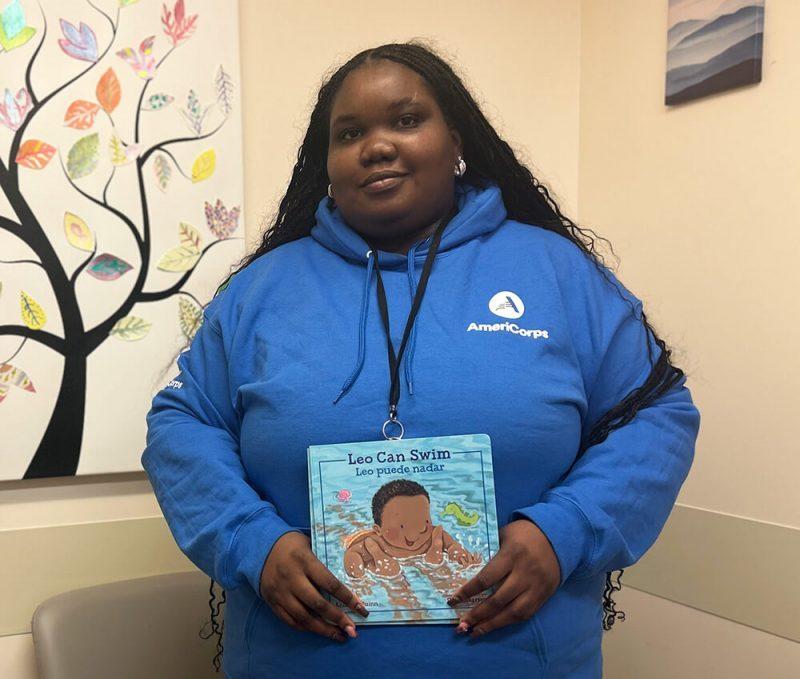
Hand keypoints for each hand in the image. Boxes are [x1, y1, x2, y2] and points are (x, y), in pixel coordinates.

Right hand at [260, 531, 369, 641]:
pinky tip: (318, 630)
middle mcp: (292, 579)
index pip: (330, 584)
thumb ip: (322, 564)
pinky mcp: (272, 601)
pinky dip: (305, 628)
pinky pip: (290, 620)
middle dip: (338, 619)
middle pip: (318, 604)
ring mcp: (281, 592)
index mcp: (305, 561)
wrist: (259, 546)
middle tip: (353, 631)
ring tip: (339, 636)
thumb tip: (345, 583)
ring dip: (323, 630)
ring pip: (304, 617)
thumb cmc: (291, 544)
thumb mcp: (309, 546)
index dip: (347, 598)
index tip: (361, 609)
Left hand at [447, 519, 559, 637]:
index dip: (468, 591)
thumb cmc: (525, 533)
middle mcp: (524, 573)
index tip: (453, 600)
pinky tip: (494, 626)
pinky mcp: (544, 595)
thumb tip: (468, 567)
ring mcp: (535, 586)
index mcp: (511, 555)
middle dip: (478, 615)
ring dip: (492, 625)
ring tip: (474, 632)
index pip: (486, 578)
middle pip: (498, 600)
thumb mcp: (505, 534)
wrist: (558, 536)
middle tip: (461, 625)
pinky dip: (508, 622)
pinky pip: (526, 614)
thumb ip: (490, 551)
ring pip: (513, 612)